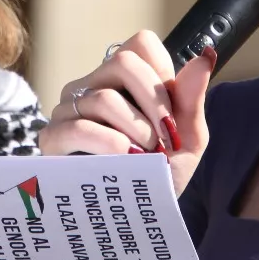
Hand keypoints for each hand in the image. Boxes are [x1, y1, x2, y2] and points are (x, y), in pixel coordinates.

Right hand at [38, 30, 214, 196]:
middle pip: (123, 63)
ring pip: (103, 97)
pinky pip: (79, 127)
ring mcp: (68, 109)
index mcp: (124, 78)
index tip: (172, 113)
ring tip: (147, 156)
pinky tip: (124, 161)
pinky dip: (111, 145)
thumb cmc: (160, 173)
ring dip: (136, 130)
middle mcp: (92, 85)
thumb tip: (205, 56)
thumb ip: (193, 98)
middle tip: (167, 139)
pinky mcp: (52, 138)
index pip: (141, 44)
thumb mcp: (187, 138)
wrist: (139, 216)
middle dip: (155, 103)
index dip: (163, 75)